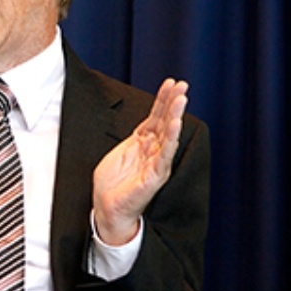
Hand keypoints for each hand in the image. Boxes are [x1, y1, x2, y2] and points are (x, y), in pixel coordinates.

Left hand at [92, 78, 188, 244]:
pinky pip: (164, 155)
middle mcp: (154, 151)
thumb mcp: (122, 151)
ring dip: (174, 116)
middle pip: (165, 122)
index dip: (163, 100)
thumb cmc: (114, 183)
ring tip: (181, 99)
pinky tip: (175, 125)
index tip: (171, 82)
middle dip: (173, 102)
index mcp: (144, 143)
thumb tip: (145, 122)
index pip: (156, 117)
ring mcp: (156, 163)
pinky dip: (170, 139)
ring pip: (168, 136)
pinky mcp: (154, 176)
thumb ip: (135, 137)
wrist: (108, 208)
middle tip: (183, 85)